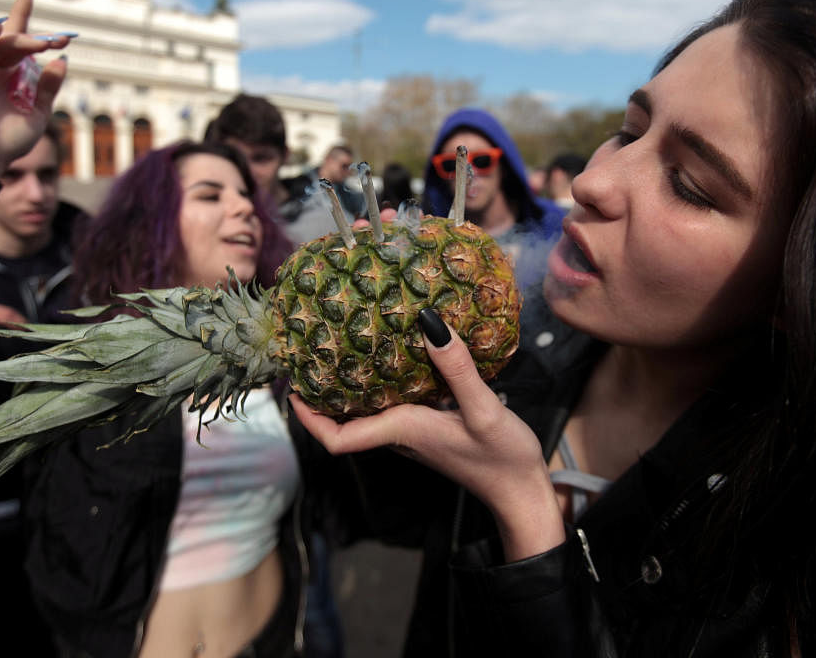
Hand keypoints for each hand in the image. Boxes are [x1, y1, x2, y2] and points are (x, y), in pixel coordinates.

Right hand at [0, 0, 69, 177]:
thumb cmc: (9, 141)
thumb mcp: (38, 112)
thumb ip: (48, 87)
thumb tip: (62, 60)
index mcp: (11, 73)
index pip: (22, 43)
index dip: (40, 34)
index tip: (65, 39)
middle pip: (9, 38)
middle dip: (32, 36)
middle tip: (52, 42)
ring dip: (12, 36)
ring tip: (33, 43)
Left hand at [290, 314, 565, 560]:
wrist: (523, 493)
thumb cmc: (502, 458)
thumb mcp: (483, 408)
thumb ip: (457, 367)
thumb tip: (428, 321)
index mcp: (402, 430)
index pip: (337, 438)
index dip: (309, 420)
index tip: (293, 391)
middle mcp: (401, 433)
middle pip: (346, 420)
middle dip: (325, 392)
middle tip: (313, 353)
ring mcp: (416, 433)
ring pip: (371, 410)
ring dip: (354, 385)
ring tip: (348, 345)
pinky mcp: (433, 427)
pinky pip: (397, 404)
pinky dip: (387, 383)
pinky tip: (402, 355)